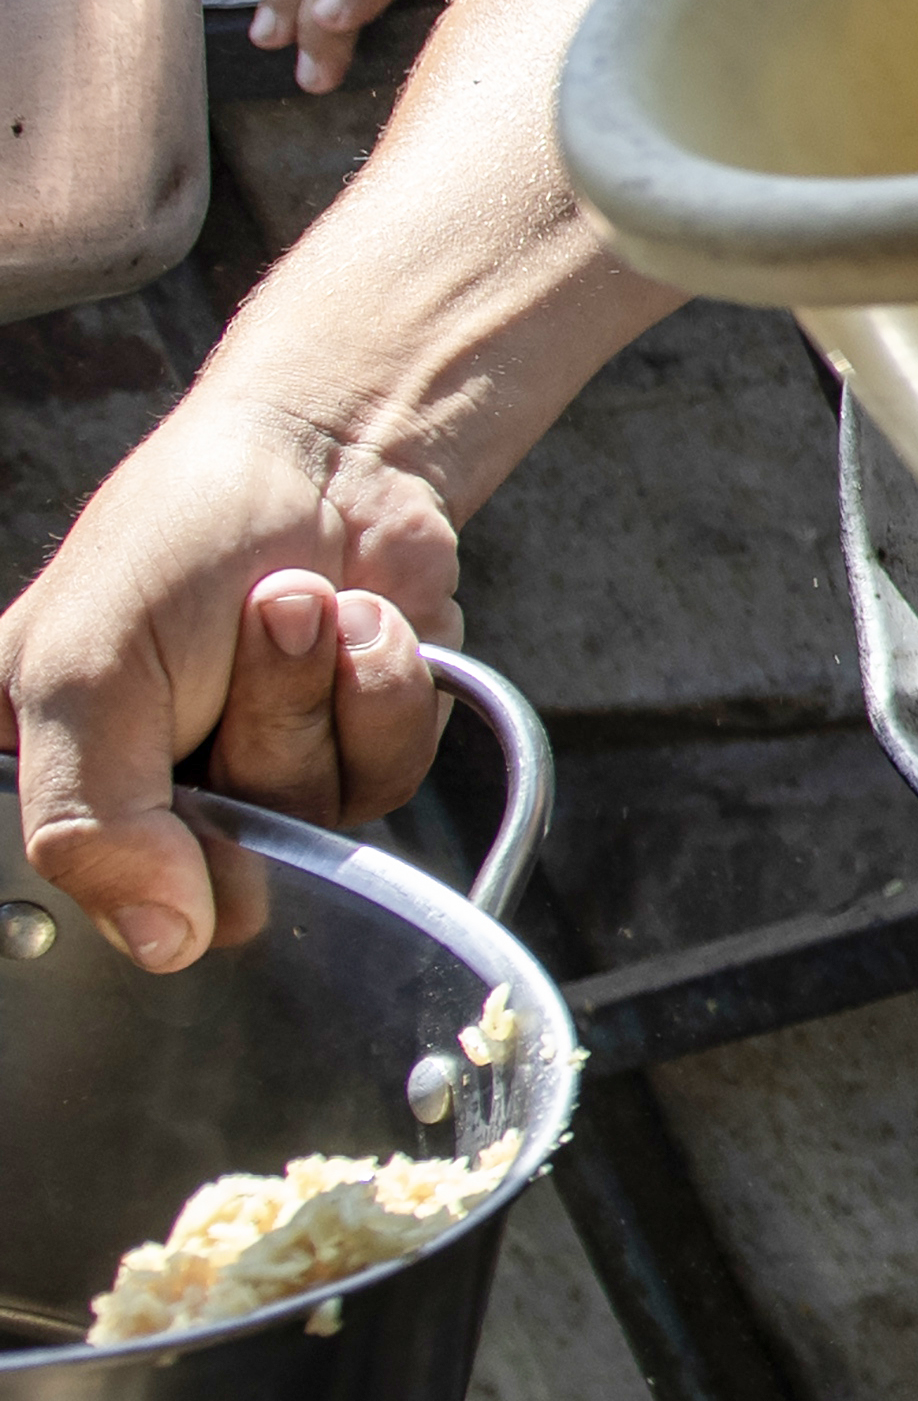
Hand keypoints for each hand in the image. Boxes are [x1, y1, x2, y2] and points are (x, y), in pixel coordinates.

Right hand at [10, 406, 467, 971]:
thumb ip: (94, 822)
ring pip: (311, 819)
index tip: (178, 783)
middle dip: (257, 736)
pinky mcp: (354, 754)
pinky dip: (383, 690)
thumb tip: (161, 945)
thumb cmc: (181, 537)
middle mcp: (151, 796)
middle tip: (257, 619)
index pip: (81, 893)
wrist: (328, 455)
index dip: (143, 861)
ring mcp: (258, 779)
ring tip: (302, 597)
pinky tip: (363, 618)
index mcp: (49, 776)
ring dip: (320, 693)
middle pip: (216, 871)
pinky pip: (386, 777)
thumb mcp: (85, 673)